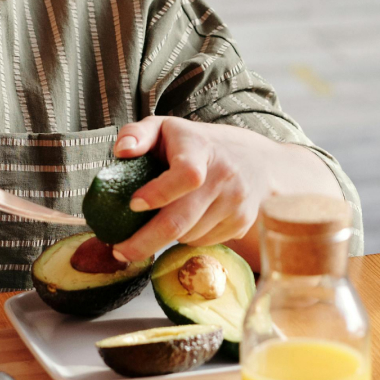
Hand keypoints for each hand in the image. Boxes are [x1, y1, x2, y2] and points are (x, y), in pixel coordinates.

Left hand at [109, 116, 341, 267]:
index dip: (159, 193)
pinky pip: (204, 242)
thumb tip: (122, 151)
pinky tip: (188, 220)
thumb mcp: (166, 127)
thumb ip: (137, 133)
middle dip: (144, 242)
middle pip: (181, 221)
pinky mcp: (242, 224)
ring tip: (161, 220)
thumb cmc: (199, 145)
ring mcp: (236, 203)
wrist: (258, 160)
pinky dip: (188, 238)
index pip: (187, 175)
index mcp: (200, 148)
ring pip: (188, 236)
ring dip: (168, 236)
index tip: (133, 204)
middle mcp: (223, 176)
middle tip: (120, 251)